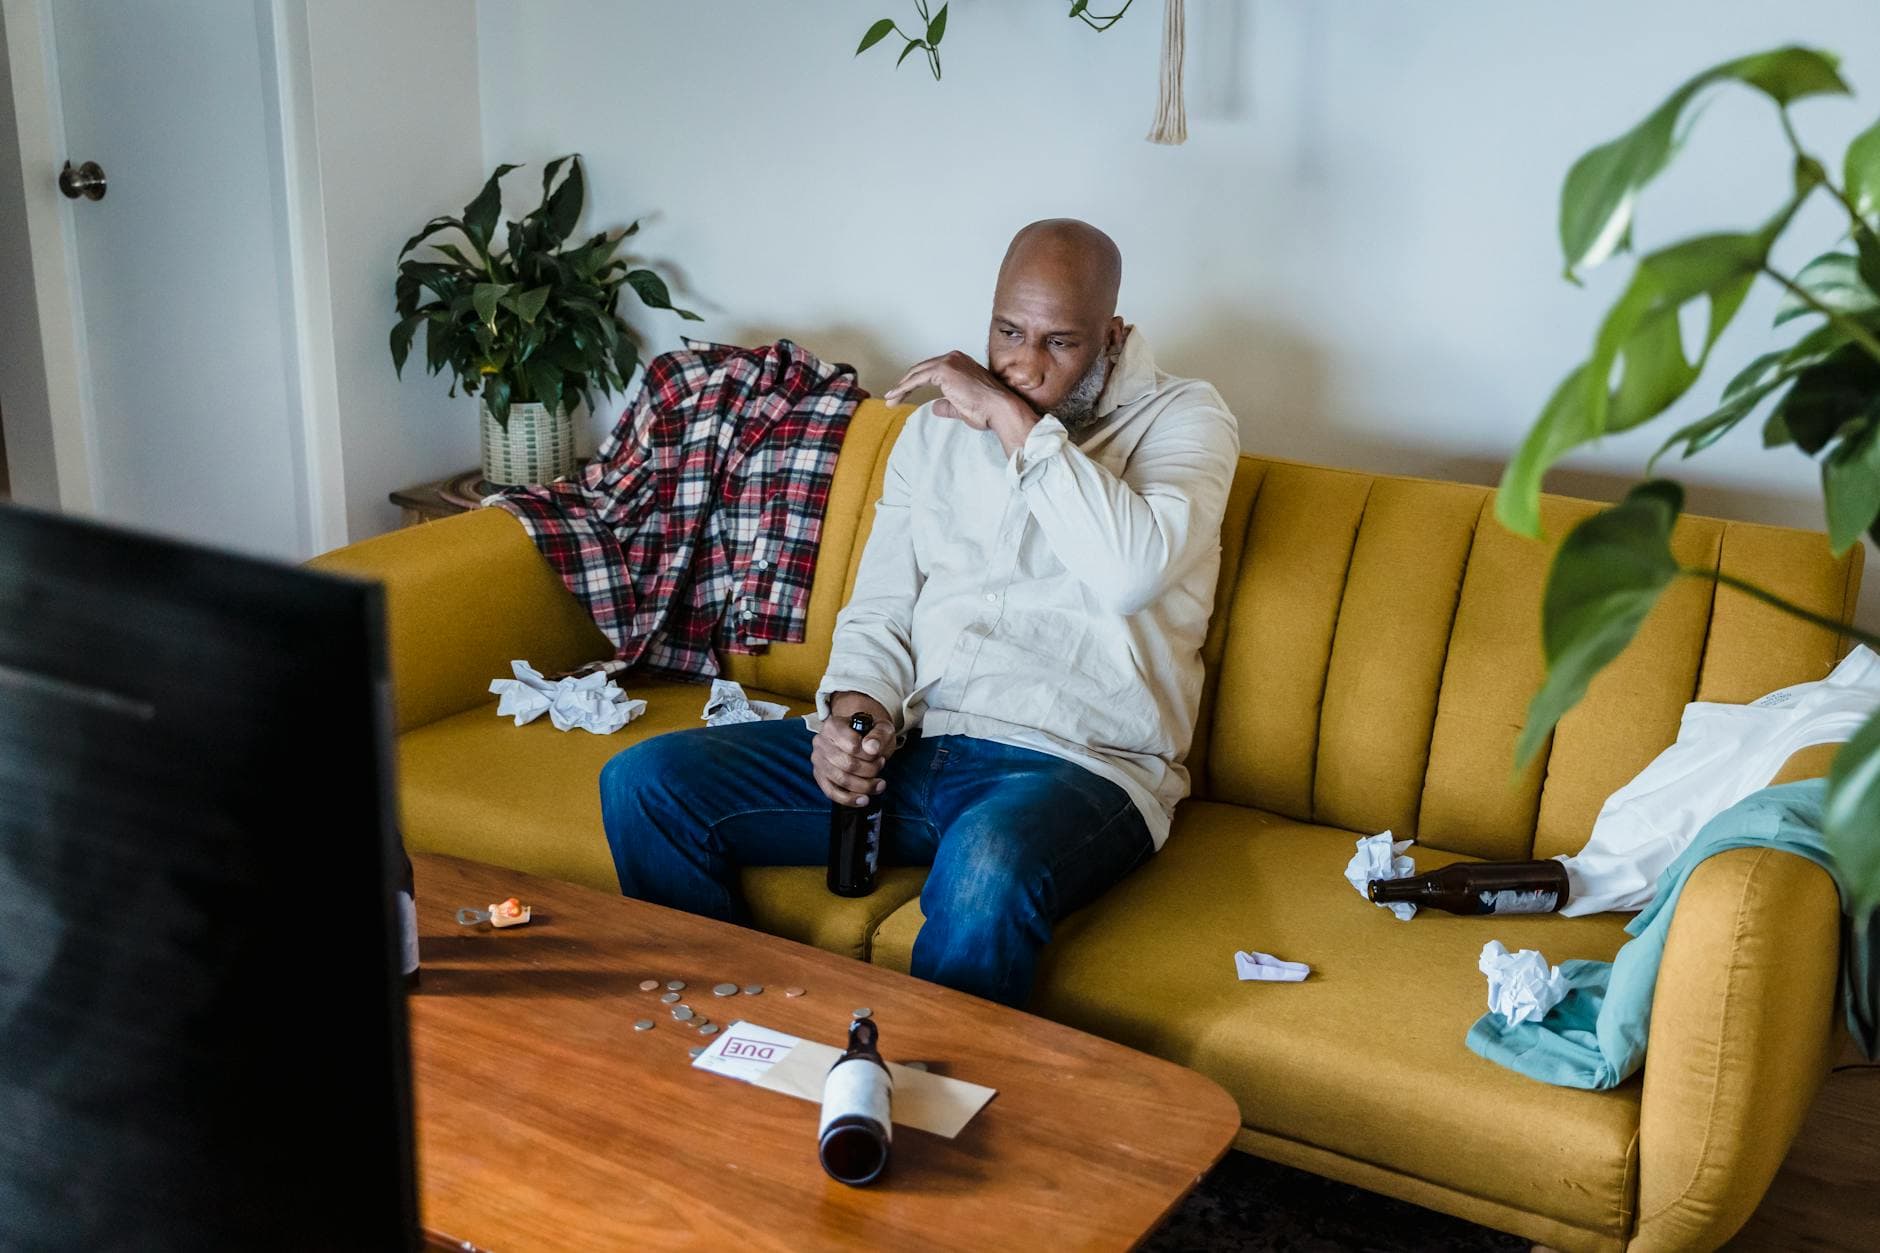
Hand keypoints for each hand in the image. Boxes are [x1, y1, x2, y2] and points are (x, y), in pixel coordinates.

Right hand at [813, 691, 897, 807]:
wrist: (862, 738)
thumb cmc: (871, 734)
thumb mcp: (881, 728)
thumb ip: (879, 735)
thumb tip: (872, 748)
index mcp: (833, 725)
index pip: (852, 745)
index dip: (870, 755)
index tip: (879, 755)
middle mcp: (821, 742)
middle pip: (847, 764)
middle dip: (870, 770)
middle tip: (881, 766)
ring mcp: (818, 760)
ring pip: (841, 780)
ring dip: (864, 786)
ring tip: (879, 784)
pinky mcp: (819, 776)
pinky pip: (831, 792)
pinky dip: (849, 799)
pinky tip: (864, 799)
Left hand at [884, 351, 1036, 449]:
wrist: (1000, 409)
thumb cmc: (988, 410)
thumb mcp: (963, 406)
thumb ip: (948, 405)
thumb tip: (935, 407)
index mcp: (960, 363)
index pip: (931, 370)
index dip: (915, 383)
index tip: (903, 395)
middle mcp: (954, 358)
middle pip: (921, 369)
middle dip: (905, 384)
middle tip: (892, 398)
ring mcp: (949, 362)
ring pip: (917, 373)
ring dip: (901, 387)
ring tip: (890, 400)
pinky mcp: (944, 371)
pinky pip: (917, 379)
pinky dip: (904, 388)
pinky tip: (895, 397)